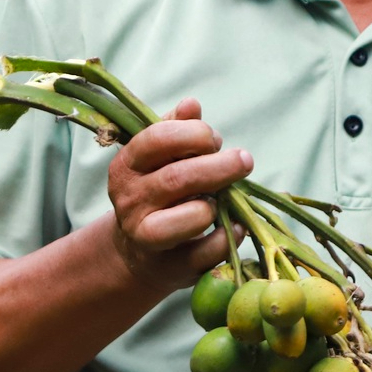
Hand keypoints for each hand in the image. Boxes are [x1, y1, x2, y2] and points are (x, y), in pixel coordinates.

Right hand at [106, 98, 250, 296]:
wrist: (141, 252)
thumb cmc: (160, 192)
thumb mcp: (159, 159)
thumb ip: (175, 129)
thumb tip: (191, 105)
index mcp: (126, 166)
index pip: (156, 140)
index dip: (192, 135)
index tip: (214, 139)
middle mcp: (130, 201)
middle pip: (178, 178)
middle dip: (219, 167)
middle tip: (245, 160)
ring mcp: (147, 236)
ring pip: (191, 217)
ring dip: (217, 204)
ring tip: (226, 198)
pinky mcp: (170, 267)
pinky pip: (207, 251)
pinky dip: (229, 236)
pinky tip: (236, 226)